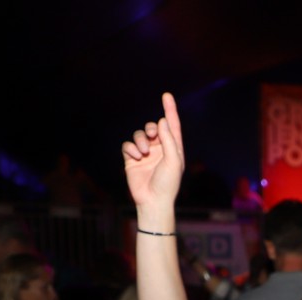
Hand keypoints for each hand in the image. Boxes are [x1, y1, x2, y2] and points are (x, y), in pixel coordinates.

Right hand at [122, 92, 184, 212]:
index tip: (166, 95)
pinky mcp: (132, 160)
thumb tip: (162, 121)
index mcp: (173, 148)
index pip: (172, 125)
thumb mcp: (173, 160)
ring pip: (139, 135)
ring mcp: (145, 154)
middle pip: (152, 127)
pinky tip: (135, 157)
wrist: (152, 201)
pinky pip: (128, 145)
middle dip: (150, 128)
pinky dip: (131, 148)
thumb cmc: (167, 183)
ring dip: (140, 140)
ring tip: (143, 152)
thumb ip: (169, 139)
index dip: (170, 110)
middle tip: (152, 135)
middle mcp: (160, 149)